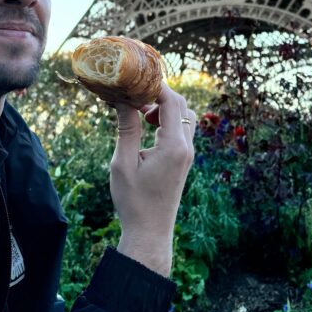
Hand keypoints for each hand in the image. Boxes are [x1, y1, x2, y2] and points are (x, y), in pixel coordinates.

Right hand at [110, 84, 195, 276]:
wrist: (150, 233)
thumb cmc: (134, 201)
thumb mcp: (123, 162)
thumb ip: (126, 128)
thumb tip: (122, 98)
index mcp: (173, 145)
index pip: (171, 101)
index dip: (154, 86)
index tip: (134, 79)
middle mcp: (186, 147)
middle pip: (181, 105)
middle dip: (158, 95)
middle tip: (134, 95)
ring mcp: (188, 154)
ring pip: (184, 116)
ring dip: (164, 108)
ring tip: (138, 113)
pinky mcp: (184, 160)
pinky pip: (182, 129)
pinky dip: (167, 120)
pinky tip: (146, 126)